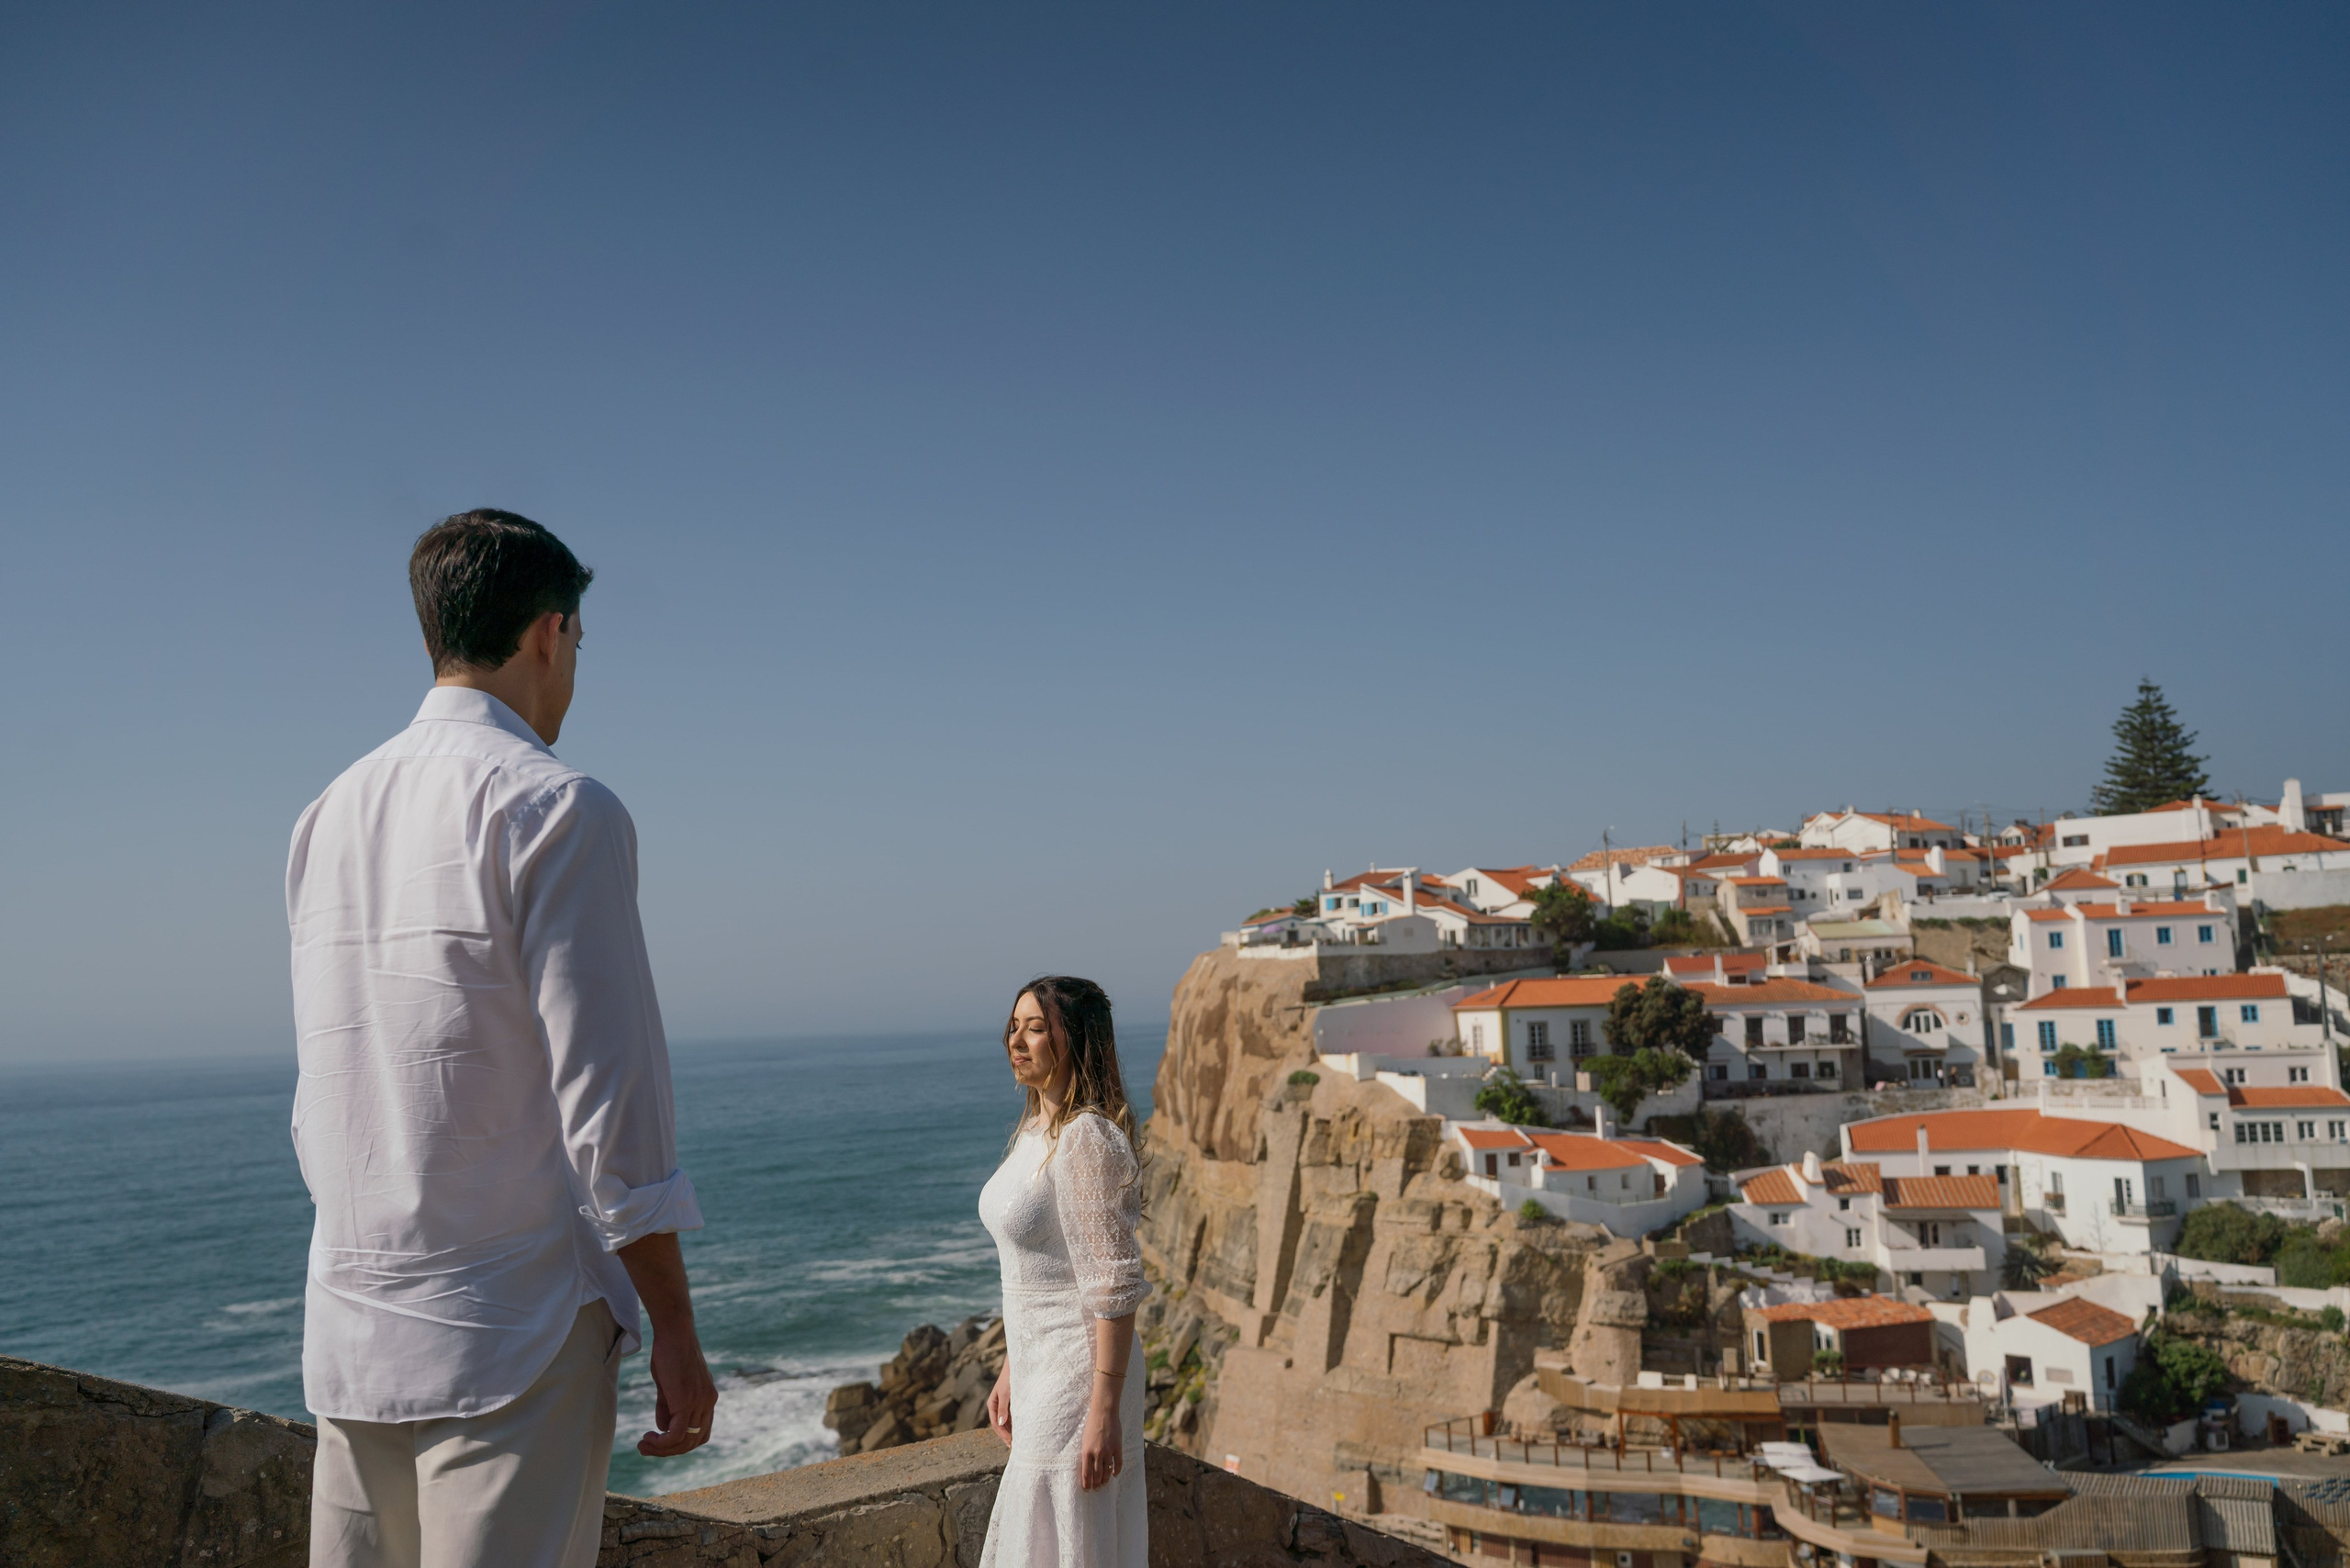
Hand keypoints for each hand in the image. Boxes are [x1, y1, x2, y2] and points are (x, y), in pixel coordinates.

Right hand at [637, 1322, 716, 1456]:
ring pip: (685, 1441)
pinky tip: (648, 1438)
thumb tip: (663, 1428)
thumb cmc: (669, 1353)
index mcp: (708, 1398)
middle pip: (693, 1442)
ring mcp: (700, 1402)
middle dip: (668, 1451)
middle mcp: (708, 1402)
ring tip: (643, 1445)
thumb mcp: (669, 1384)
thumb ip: (668, 1406)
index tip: (660, 1441)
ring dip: (662, 1449)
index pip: (701, 1433)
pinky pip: (677, 1434)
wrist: (674, 1332)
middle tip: (645, 1447)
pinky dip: (663, 1443)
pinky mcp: (687, 1401)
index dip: (681, 1444)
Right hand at [987, 1365, 1012, 1446]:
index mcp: (992, 1404)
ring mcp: (1004, 1405)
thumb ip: (1003, 1409)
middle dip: (1005, 1435)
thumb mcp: (1005, 1394)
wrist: (1018, 1366)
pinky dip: (1014, 1424)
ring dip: (1010, 1431)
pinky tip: (1020, 1430)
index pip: (996, 1423)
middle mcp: (997, 1406)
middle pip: (1000, 1425)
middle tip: (1013, 1446)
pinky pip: (1011, 1417)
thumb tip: (1002, 1424)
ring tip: (1017, 1441)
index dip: (1002, 1434)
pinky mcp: (1011, 1403)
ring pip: (1006, 1422)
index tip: (1010, 1442)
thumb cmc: (1010, 1378)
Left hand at [1078, 1383, 1123, 1490]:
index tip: (1087, 1489)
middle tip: (1096, 1488)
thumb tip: (1088, 1467)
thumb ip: (1087, 1453)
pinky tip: (1114, 1474)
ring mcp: (1108, 1450)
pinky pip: (1118, 1463)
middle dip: (1096, 1484)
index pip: (1086, 1473)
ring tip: (1104, 1482)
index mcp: (1086, 1452)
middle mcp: (1097, 1453)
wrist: (1103, 1412)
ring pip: (1107, 1471)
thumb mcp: (1085, 1440)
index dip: (1086, 1483)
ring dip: (1105, 1479)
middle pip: (1097, 1475)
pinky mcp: (1117, 1447)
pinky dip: (1116, 1471)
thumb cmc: (1092, 1425)